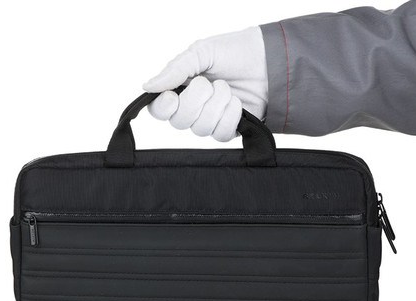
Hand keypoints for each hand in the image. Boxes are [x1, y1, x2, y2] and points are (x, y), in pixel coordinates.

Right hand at [143, 27, 267, 141]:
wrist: (267, 60)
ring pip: (200, 129)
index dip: (163, 108)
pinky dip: (229, 117)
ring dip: (216, 106)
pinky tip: (237, 103)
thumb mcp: (200, 53)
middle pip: (179, 122)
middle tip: (209, 84)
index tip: (173, 96)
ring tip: (227, 89)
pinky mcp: (228, 128)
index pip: (158, 109)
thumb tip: (147, 86)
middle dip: (196, 101)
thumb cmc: (233, 51)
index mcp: (179, 88)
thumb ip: (174, 70)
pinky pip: (220, 134)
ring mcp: (209, 119)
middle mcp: (191, 107)